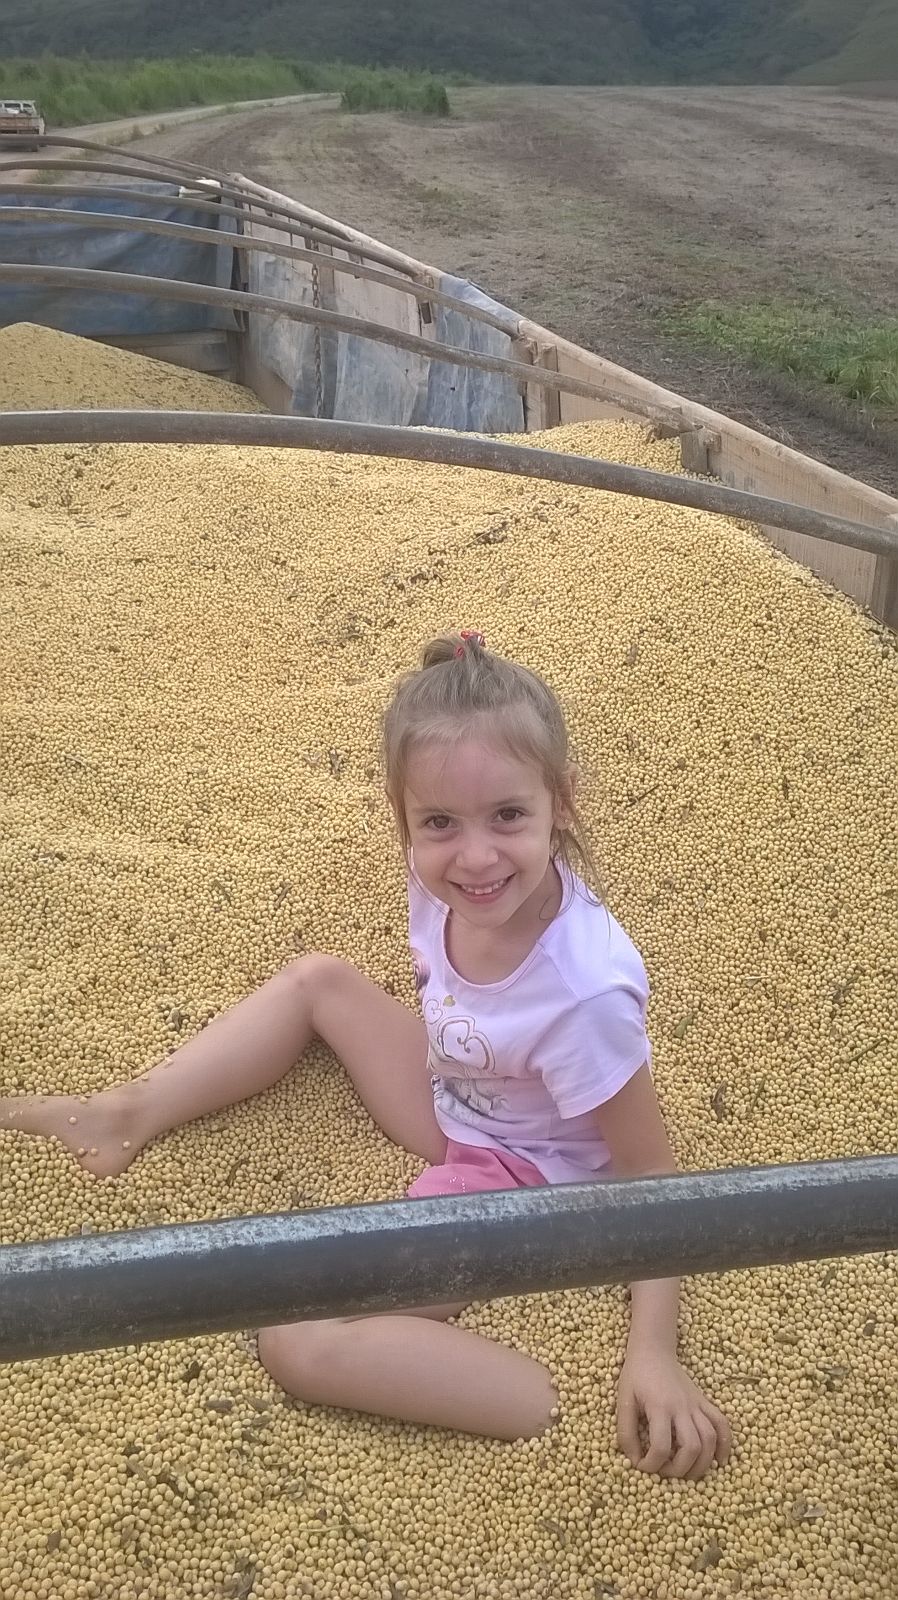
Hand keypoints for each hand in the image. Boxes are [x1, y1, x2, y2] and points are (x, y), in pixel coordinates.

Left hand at [617, 1347, 731, 1478]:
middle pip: (692, 1446)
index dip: (651, 1464)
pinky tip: (719, 1460)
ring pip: (710, 1439)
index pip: (661, 1445)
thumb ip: (625, 1432)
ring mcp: (696, 1405)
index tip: (642, 1466)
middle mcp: (682, 1407)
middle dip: (679, 1469)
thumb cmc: (636, 1376)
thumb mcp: (623, 1401)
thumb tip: (633, 1461)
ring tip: (686, 1472)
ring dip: (702, 1463)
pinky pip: (722, 1424)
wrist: (653, 1351)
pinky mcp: (704, 1402)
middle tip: (664, 1471)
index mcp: (659, 1406)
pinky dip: (725, 1444)